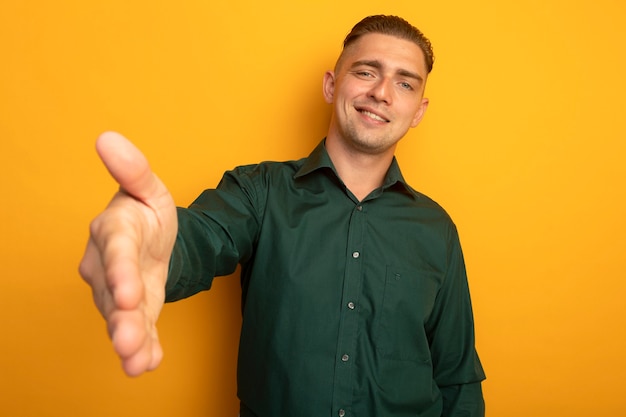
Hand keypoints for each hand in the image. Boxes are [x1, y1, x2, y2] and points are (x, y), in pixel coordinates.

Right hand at [79, 132, 176, 375]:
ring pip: (120, 317)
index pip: (115, 253)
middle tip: (130, 341)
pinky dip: (144, 348)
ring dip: (130, 339)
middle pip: (112, 293)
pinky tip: (150, 363)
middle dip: (121, 318)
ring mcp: (117, 291)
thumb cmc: (146, 211)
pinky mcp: (133, 309)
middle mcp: (107, 266)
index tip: (127, 293)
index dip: (120, 273)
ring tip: (139, 361)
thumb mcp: (148, 188)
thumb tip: (108, 137)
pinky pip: (137, 329)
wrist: (153, 237)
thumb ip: (133, 170)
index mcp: (113, 232)